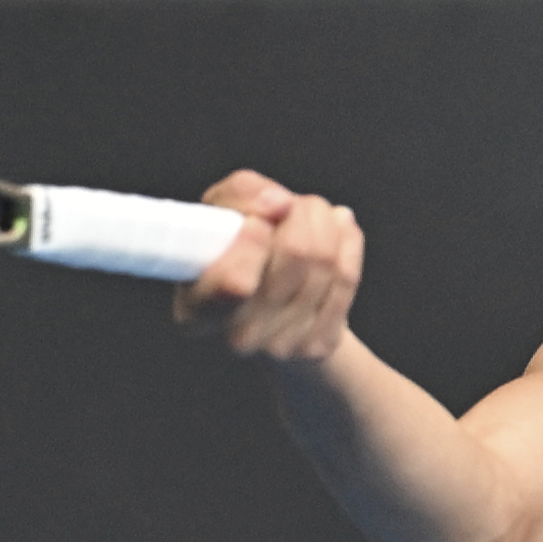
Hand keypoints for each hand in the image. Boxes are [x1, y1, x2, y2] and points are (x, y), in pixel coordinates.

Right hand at [173, 170, 360, 364]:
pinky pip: (346, 277)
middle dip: (301, 212)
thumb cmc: (237, 251)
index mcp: (195, 308)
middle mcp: (236, 336)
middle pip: (295, 254)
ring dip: (324, 222)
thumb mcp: (221, 212)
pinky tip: (337, 230)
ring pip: (325, 262)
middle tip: (294, 203)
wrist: (270, 304)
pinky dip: (347, 241)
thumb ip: (240, 195)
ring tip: (314, 213)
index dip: (254, 239)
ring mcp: (280, 346)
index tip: (259, 222)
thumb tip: (279, 203)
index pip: (234, 282)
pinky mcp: (316, 346)